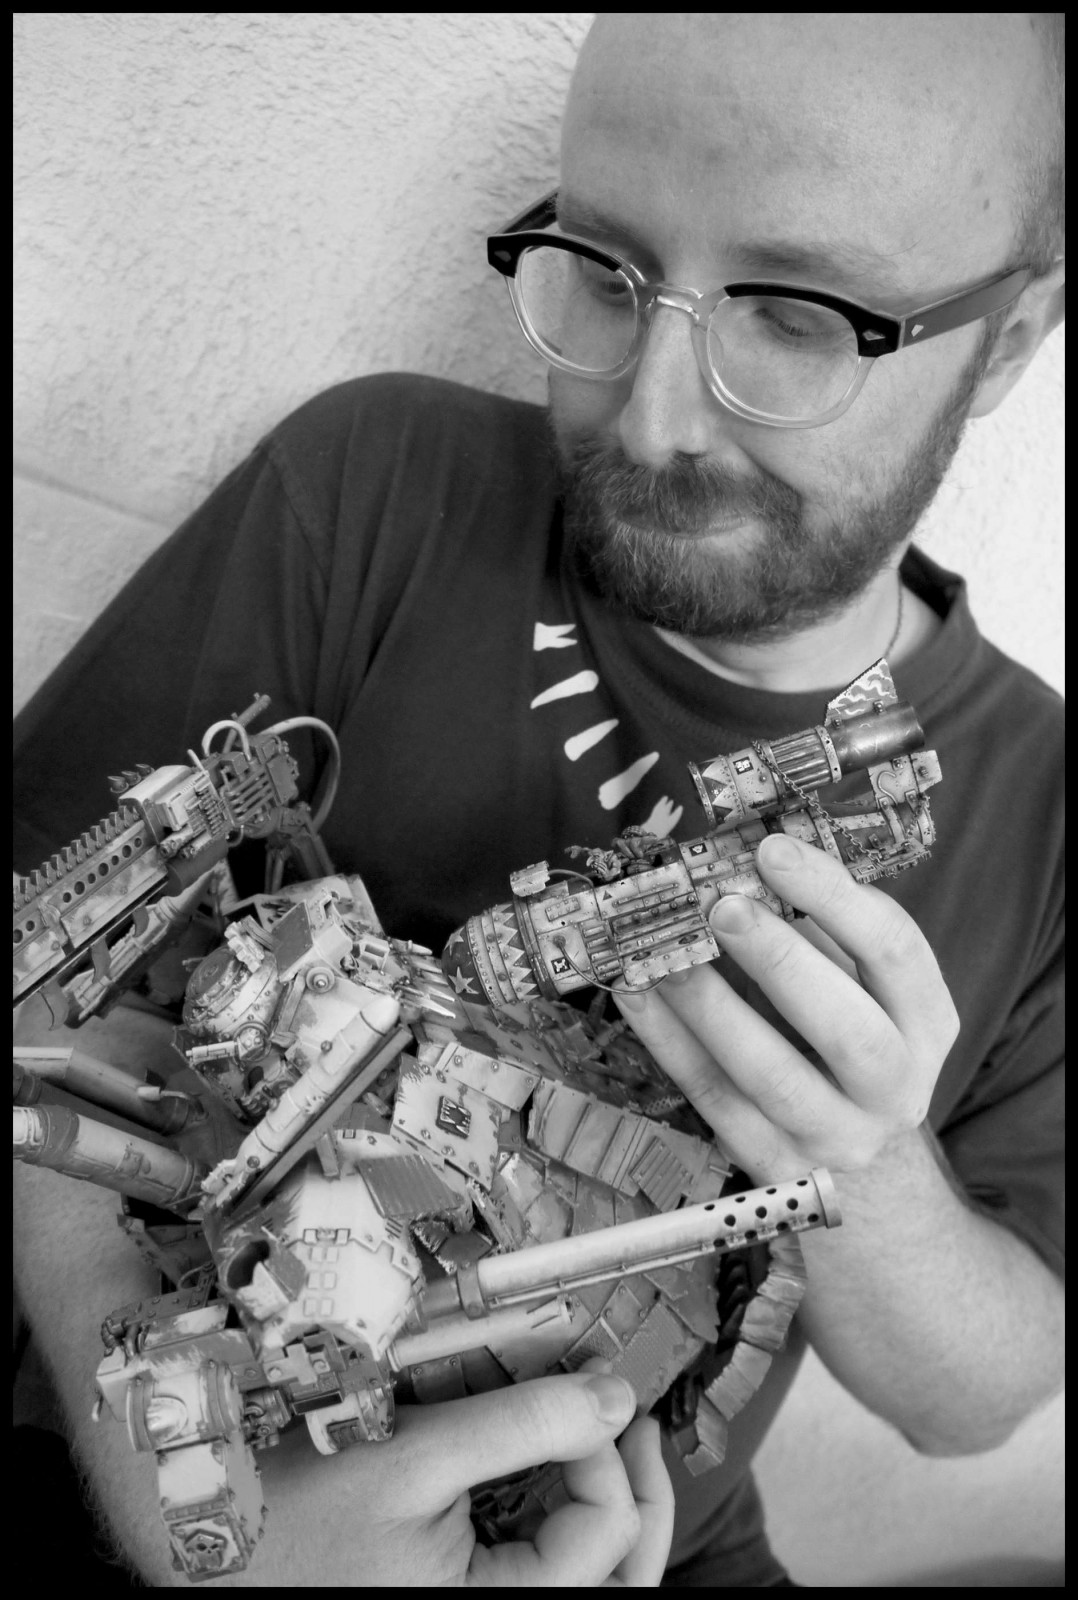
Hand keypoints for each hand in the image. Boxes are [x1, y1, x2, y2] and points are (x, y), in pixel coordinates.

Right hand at [252, 1372, 673, 1586]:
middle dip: (637, 1494)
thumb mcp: (414, 1457)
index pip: (602, 1537)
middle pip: (615, 1578)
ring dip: (603, 1505)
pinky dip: (553, 1514)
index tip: (583, 1384)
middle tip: (631, 1417)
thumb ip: (523, 1424)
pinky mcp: (458, 1594)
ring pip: (581, 1576)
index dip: (602, 1450)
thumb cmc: (293, 1512)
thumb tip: (613, 1395)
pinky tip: (544, 1463)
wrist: (208, 1530)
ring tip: (602, 1437)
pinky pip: (533, 1566)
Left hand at [614, 831, 957, 1181]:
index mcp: (928, 1023)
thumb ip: (822, 929)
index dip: (835, 896)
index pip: (895, 953)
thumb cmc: (849, 1039)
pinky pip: (713, 1100)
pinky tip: (635, 993)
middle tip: (722, 906)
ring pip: (771, 1077)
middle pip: (848, 1030)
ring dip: (712, 1008)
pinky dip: (668, 1042)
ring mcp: (835, 1137)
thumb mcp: (863, 987)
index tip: (773, 848)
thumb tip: (748, 858)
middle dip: (780, 961)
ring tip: (664, 953)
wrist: (861, 1165)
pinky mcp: (773, 1167)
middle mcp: (895, 1089)